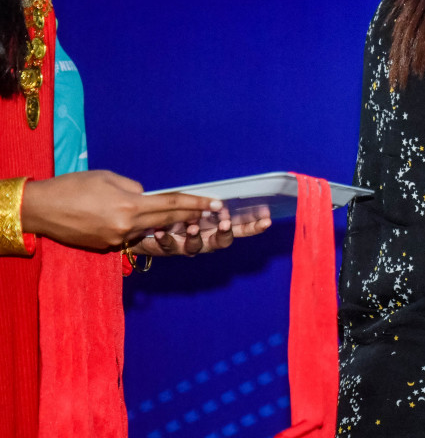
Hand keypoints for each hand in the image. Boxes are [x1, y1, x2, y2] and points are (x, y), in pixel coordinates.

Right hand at [21, 171, 220, 252]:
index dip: (196, 204)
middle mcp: (126, 227)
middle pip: (167, 222)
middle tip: (210, 212)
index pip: (171, 205)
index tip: (216, 204)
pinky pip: (129, 236)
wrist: (40, 208)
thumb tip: (148, 196)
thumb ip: (134, 188)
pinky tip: (135, 220)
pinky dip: (136, 228)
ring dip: (163, 224)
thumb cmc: (73, 186)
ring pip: (148, 230)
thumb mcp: (108, 178)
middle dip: (190, 216)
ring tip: (181, 217)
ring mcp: (116, 240)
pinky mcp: (105, 247)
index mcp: (130, 206)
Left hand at [133, 205, 272, 256]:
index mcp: (215, 227)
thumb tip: (221, 188)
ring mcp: (185, 246)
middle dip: (224, 233)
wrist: (144, 227)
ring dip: (196, 238)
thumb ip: (206, 199)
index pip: (240, 228)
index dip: (254, 226)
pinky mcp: (166, 249)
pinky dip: (165, 238)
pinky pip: (167, 246)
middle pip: (221, 242)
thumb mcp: (194, 203)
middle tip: (224, 223)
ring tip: (192, 227)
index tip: (266, 220)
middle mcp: (204, 239)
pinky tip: (161, 230)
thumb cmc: (174, 210)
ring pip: (196, 247)